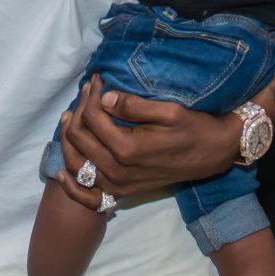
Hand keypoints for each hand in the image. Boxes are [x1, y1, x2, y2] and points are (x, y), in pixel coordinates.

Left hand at [54, 75, 239, 207]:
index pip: (93, 117)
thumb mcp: (169, 111)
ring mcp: (118, 185)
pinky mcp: (122, 192)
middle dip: (80, 108)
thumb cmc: (193, 128)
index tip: (99, 78)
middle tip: (89, 90)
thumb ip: (134, 105)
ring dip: (69, 137)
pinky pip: (88, 196)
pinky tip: (62, 172)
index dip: (92, 94)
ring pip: (76, 162)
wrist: (212, 155)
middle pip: (80, 137)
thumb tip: (105, 98)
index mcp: (128, 148)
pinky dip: (72, 186)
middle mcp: (118, 171)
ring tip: (72, 115)